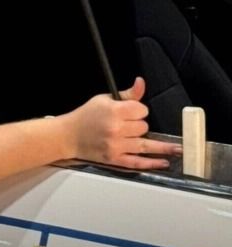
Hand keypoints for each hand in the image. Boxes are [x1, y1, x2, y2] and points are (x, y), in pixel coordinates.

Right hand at [60, 77, 181, 169]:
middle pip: (143, 127)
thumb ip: (127, 95)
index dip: (138, 110)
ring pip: (145, 144)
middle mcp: (116, 129)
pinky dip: (152, 163)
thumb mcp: (103, 100)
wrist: (68, 135)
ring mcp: (116, 145)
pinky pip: (138, 162)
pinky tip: (164, 162)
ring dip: (162, 147)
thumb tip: (141, 83)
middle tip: (126, 125)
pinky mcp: (115, 159)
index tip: (131, 112)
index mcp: (113, 111)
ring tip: (179, 150)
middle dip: (139, 126)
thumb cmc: (85, 116)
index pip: (141, 110)